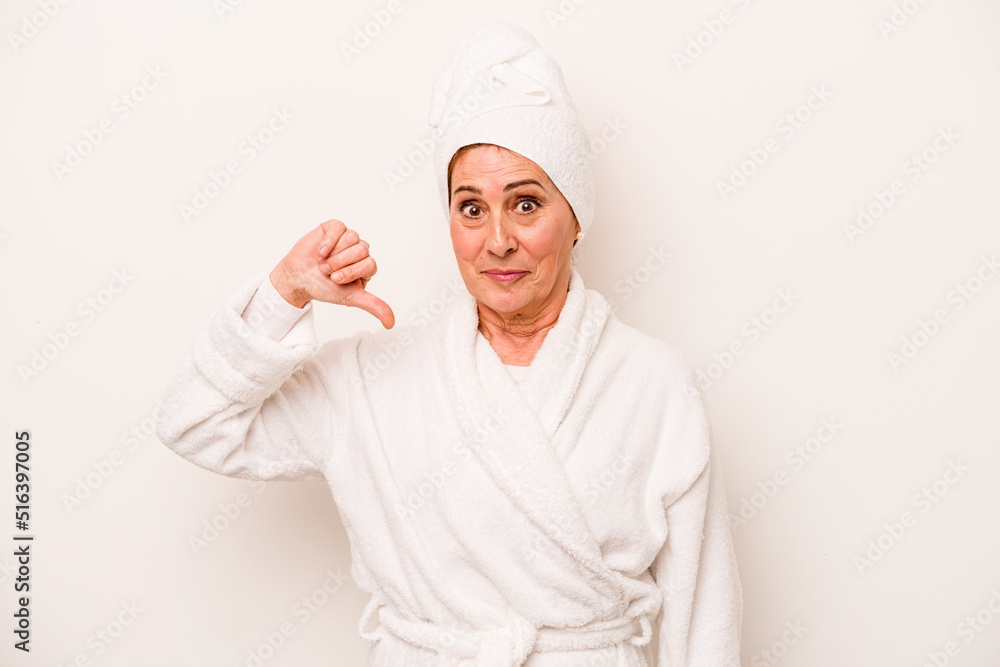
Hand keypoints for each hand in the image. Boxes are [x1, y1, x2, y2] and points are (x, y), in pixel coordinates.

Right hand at [269, 220, 394, 328]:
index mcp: (366, 267)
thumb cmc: (323, 287)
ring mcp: (347, 238)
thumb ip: (373, 306)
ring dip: (334, 253)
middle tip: (327, 272)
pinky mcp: (334, 228)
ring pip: (352, 237)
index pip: (370, 263)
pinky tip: (320, 251)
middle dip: (341, 262)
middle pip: (362, 249)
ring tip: (322, 262)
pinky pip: (339, 227)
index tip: (336, 279)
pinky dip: (328, 241)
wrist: (297, 278)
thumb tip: (391, 323)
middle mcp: (359, 251)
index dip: (352, 271)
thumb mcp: (351, 298)